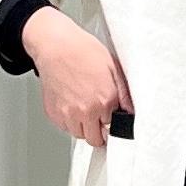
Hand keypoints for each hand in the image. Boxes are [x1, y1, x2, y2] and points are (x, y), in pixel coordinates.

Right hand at [23, 7, 132, 143]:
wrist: (55, 46)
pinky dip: (69, 120)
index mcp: (105, 101)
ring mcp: (68, 114)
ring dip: (83, 127)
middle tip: (98, 117)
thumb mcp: (114, 68)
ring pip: (79, 135)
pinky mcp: (54, 114)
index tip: (111, 118)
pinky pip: (64, 127)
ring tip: (84, 107)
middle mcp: (86, 111)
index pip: (115, 129)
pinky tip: (71, 103)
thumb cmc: (82, 51)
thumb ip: (125, 95)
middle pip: (96, 139)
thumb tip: (131, 112)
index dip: (114, 122)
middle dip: (99, 131)